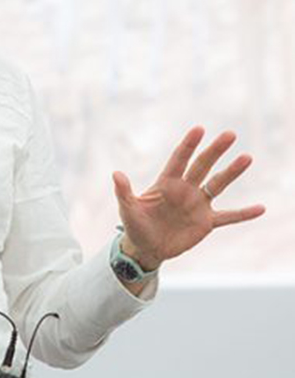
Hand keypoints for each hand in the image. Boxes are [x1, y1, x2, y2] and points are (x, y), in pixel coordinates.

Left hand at [112, 127, 265, 268]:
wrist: (146, 248)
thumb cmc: (135, 226)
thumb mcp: (128, 210)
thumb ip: (124, 192)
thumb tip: (116, 174)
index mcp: (166, 183)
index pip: (179, 159)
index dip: (188, 145)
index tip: (199, 129)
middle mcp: (185, 189)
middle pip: (202, 166)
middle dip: (215, 150)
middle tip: (230, 134)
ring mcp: (197, 204)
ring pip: (218, 185)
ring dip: (232, 172)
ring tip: (247, 157)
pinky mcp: (206, 222)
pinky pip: (228, 217)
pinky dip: (244, 214)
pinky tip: (261, 208)